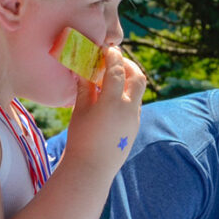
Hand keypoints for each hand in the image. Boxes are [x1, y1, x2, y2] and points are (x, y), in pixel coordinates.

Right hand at [63, 47, 145, 176]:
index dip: (113, 57)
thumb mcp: (80, 111)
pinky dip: (128, 95)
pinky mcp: (134, 128)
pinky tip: (113, 98)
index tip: (109, 48)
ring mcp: (134, 119)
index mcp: (113, 102)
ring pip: (138, 92)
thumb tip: (85, 71)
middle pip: (138, 78)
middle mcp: (128, 109)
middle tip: (117, 61)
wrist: (92, 169)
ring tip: (114, 78)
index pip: (117, 71)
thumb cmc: (81, 139)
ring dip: (130, 80)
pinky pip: (135, 105)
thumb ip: (85, 89)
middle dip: (130, 65)